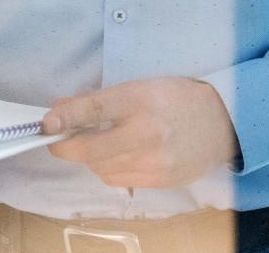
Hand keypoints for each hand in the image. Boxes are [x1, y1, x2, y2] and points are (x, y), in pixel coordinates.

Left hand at [43, 76, 239, 187]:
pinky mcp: (158, 180)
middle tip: (57, 138)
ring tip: (100, 141)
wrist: (222, 123)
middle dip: (65, 145)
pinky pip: (116, 178)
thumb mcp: (138, 87)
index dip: (65, 118)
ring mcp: (153, 161)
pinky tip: (118, 154)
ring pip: (99, 166)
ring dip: (89, 156)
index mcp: (140, 100)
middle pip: (89, 148)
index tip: (45, 124)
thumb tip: (60, 109)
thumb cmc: (177, 99)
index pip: (93, 110)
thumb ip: (97, 99)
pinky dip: (108, 167)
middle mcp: (146, 133)